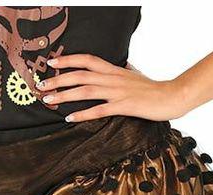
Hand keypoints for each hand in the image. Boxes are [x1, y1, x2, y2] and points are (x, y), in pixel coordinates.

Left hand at [37, 54, 187, 122]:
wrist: (171, 96)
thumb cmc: (153, 88)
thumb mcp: (135, 75)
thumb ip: (124, 70)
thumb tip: (121, 64)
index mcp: (113, 70)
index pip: (86, 60)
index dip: (68, 60)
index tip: (52, 62)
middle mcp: (112, 78)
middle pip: (79, 75)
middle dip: (58, 79)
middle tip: (40, 84)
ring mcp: (117, 92)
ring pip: (85, 90)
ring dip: (64, 95)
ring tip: (48, 99)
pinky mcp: (123, 106)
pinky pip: (99, 110)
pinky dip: (83, 114)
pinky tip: (69, 117)